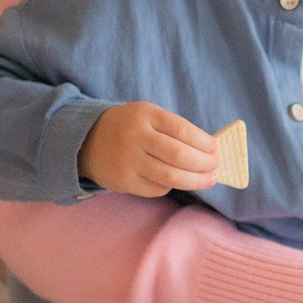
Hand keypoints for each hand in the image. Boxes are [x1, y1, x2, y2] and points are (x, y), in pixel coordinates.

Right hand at [77, 103, 219, 196]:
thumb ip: (174, 129)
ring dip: (195, 180)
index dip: (204, 142)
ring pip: (170, 176)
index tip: (216, 149)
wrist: (87, 140)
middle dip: (204, 164)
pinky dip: (172, 186)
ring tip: (208, 179)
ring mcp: (128, 161)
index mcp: (144, 114)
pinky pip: (157, 188)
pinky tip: (178, 181)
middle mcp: (135, 137)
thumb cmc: (129, 127)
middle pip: (179, 156)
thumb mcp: (148, 116)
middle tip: (215, 167)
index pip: (182, 130)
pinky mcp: (124, 181)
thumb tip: (209, 150)